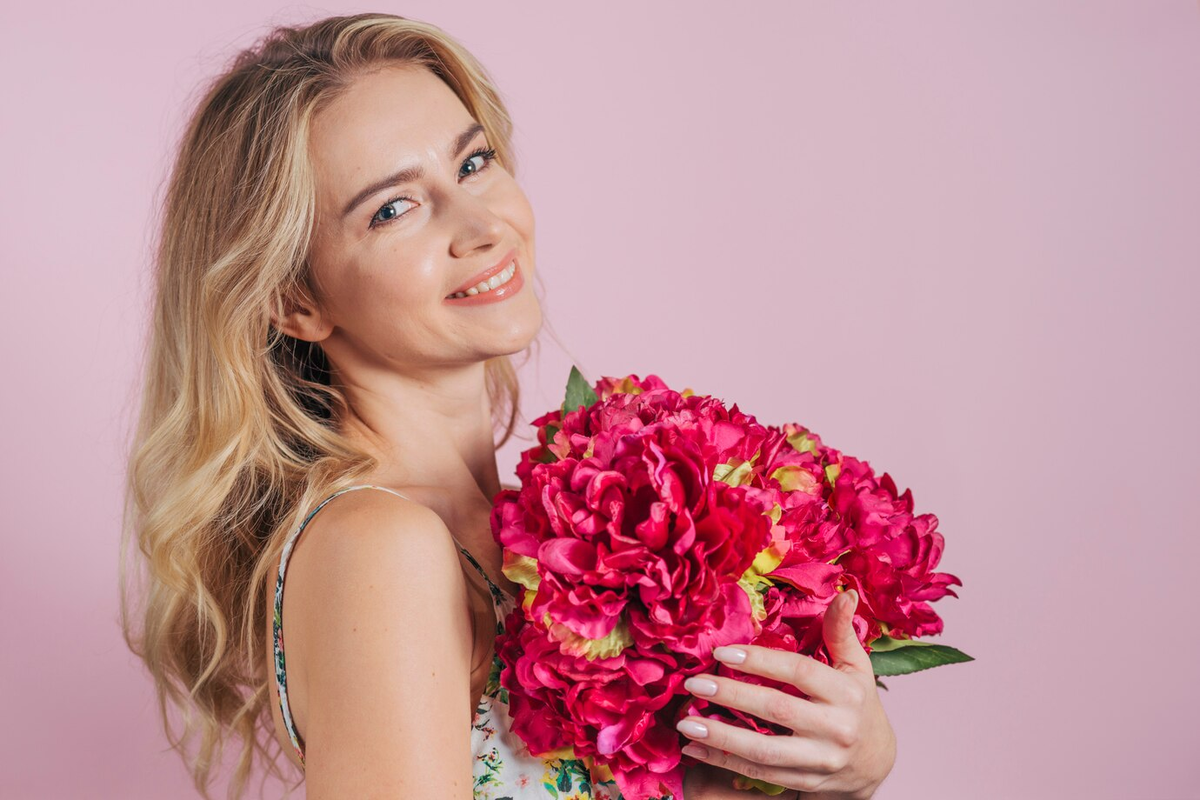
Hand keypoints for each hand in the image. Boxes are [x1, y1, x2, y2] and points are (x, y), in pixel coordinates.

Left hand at [675, 590, 896, 798]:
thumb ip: (841, 631)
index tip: (721, 653)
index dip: (760, 661)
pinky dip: (725, 762)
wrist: (876, 761)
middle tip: (693, 683)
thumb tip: (844, 591)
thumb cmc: (857, 702)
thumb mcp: (856, 666)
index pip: (798, 672)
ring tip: (686, 722)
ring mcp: (821, 759)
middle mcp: (837, 727)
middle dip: (731, 695)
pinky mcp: (807, 782)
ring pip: (765, 750)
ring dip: (721, 737)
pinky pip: (761, 774)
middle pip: (777, 709)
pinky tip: (695, 748)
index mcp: (847, 693)